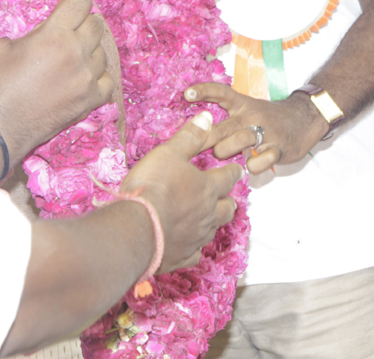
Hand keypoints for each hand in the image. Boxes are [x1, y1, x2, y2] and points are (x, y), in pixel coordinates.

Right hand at [0, 0, 112, 163]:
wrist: (0, 126)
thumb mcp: (1, 46)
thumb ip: (25, 34)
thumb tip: (38, 35)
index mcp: (54, 34)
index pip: (80, 2)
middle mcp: (76, 53)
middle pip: (96, 25)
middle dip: (84, 23)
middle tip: (73, 29)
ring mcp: (87, 78)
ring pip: (102, 53)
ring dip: (90, 51)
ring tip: (74, 58)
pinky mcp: (90, 100)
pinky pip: (107, 81)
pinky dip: (98, 77)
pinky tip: (85, 78)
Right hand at [121, 111, 242, 271]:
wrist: (136, 229)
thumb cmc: (153, 185)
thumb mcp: (169, 153)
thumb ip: (189, 137)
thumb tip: (207, 117)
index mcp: (207, 188)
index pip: (228, 178)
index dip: (233, 172)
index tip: (237, 170)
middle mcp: (207, 214)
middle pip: (227, 208)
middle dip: (229, 201)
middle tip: (228, 197)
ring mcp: (195, 237)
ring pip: (213, 230)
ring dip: (214, 223)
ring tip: (210, 219)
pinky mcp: (181, 256)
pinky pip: (194, 254)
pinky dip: (194, 249)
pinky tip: (190, 247)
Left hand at [185, 81, 327, 174]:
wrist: (306, 118)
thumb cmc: (270, 118)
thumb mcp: (249, 109)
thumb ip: (227, 118)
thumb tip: (198, 130)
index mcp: (243, 105)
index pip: (221, 93)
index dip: (204, 91)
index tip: (186, 93)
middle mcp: (251, 117)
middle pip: (224, 127)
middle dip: (206, 138)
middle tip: (194, 147)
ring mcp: (265, 132)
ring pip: (240, 140)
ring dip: (226, 150)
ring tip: (221, 154)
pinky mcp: (278, 148)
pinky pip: (262, 160)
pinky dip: (254, 166)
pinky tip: (250, 166)